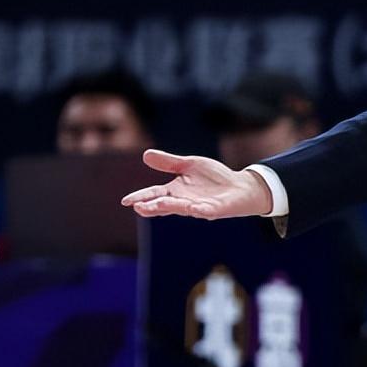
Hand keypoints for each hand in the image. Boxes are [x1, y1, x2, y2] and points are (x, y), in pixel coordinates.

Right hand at [120, 149, 272, 219]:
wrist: (240, 186)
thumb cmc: (214, 177)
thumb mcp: (190, 165)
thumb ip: (169, 163)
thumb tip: (145, 155)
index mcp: (176, 190)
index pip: (155, 194)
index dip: (142, 197)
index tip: (126, 201)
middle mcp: (184, 201)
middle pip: (165, 204)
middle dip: (152, 206)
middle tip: (138, 207)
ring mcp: (199, 207)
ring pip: (182, 208)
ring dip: (169, 207)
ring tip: (155, 206)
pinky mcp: (214, 210)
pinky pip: (205, 211)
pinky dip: (199, 210)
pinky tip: (193, 208)